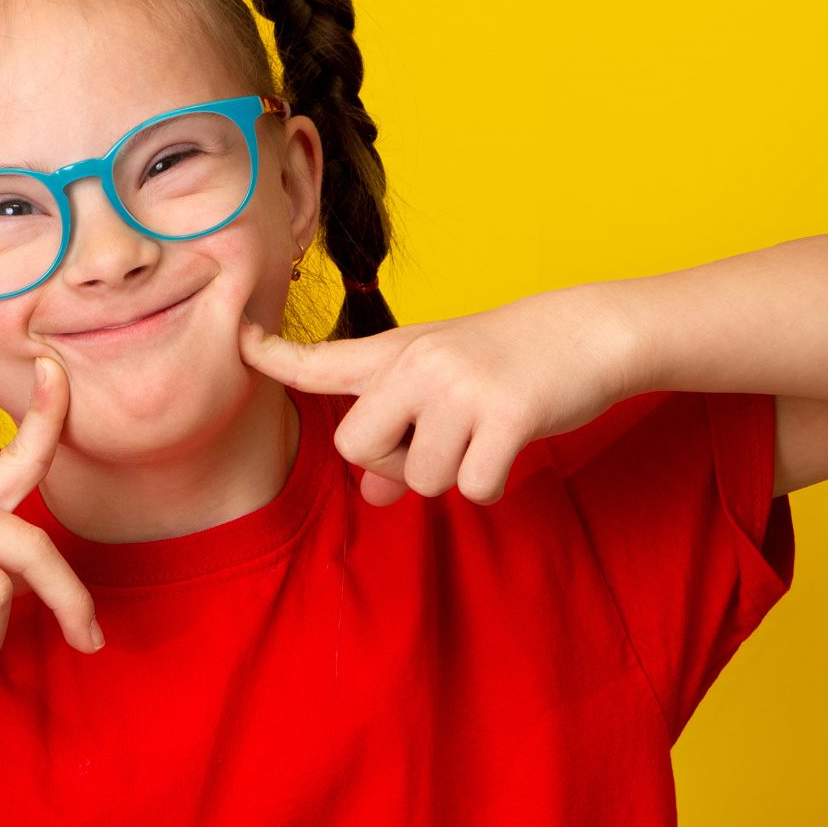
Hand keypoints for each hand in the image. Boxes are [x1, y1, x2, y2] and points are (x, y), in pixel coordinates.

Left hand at [237, 289, 638, 507]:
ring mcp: (461, 387)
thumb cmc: (508, 361)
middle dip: (392, 464)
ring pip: (422, 478)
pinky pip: (473, 487)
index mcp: (397, 352)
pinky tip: (510, 447)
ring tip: (484, 434)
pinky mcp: (506, 414)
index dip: (275, 355)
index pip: (322, 359)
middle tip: (435, 443)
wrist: (588, 331)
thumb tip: (373, 495)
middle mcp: (419, 364)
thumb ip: (404, 437)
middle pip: (357, 447)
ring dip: (452, 475)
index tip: (239, 340)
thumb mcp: (447, 386)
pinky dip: (491, 483)